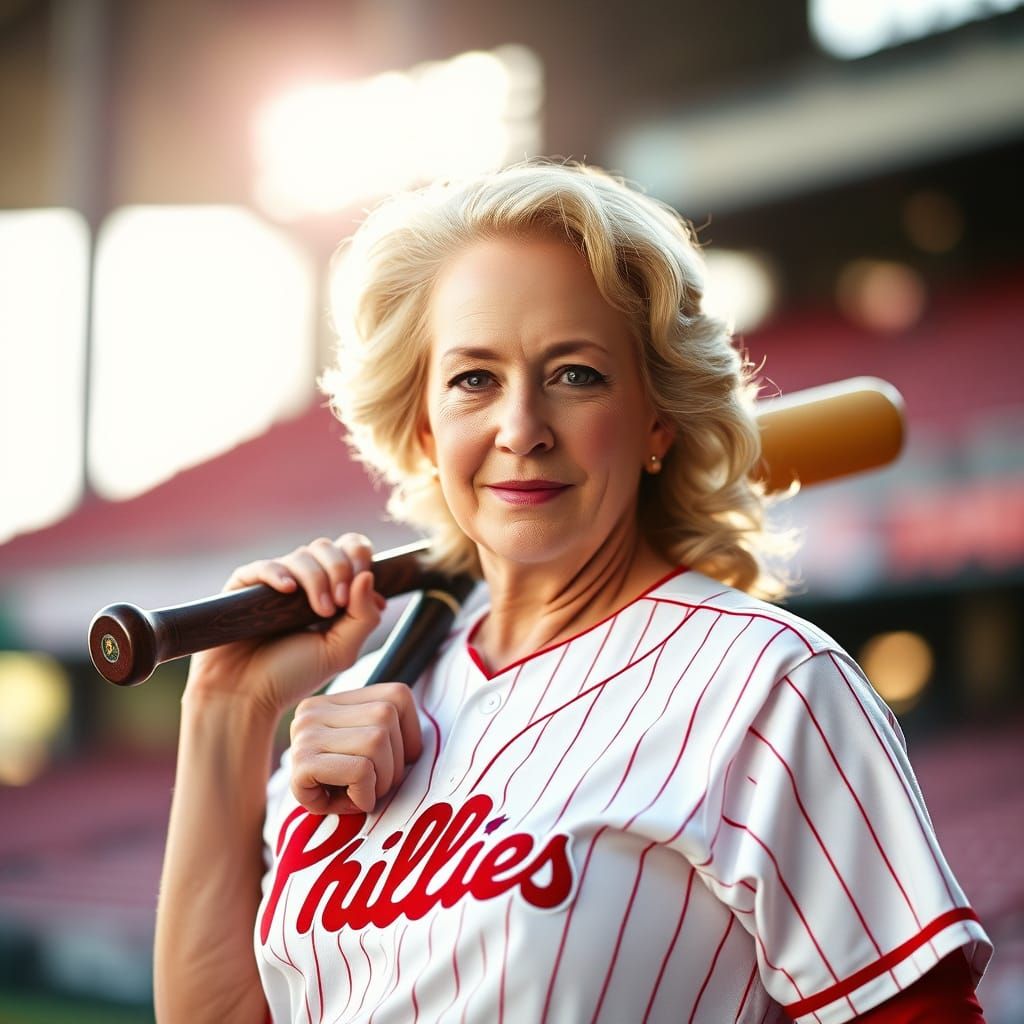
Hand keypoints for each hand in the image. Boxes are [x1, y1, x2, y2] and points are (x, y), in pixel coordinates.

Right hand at [185, 533, 385, 715]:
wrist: (246, 696)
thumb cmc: (293, 675)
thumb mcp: (340, 650)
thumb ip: (364, 616)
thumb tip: (368, 575)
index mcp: (330, 589)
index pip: (350, 550)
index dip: (359, 559)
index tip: (358, 592)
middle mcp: (304, 581)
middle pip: (328, 547)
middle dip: (340, 570)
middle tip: (337, 606)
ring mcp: (274, 581)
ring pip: (302, 555)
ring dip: (316, 579)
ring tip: (320, 612)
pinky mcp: (244, 586)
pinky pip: (264, 566)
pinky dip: (279, 573)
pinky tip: (288, 590)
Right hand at [288, 682, 423, 813]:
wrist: (284, 830)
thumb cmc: (339, 789)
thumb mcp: (360, 750)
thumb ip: (385, 731)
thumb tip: (417, 743)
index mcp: (333, 701)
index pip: (397, 696)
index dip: (410, 734)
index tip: (394, 760)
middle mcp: (314, 710)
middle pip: (387, 717)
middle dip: (395, 763)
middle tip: (376, 786)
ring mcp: (305, 735)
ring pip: (377, 741)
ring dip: (382, 781)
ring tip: (364, 793)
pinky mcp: (302, 764)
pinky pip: (361, 770)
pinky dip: (366, 794)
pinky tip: (353, 802)